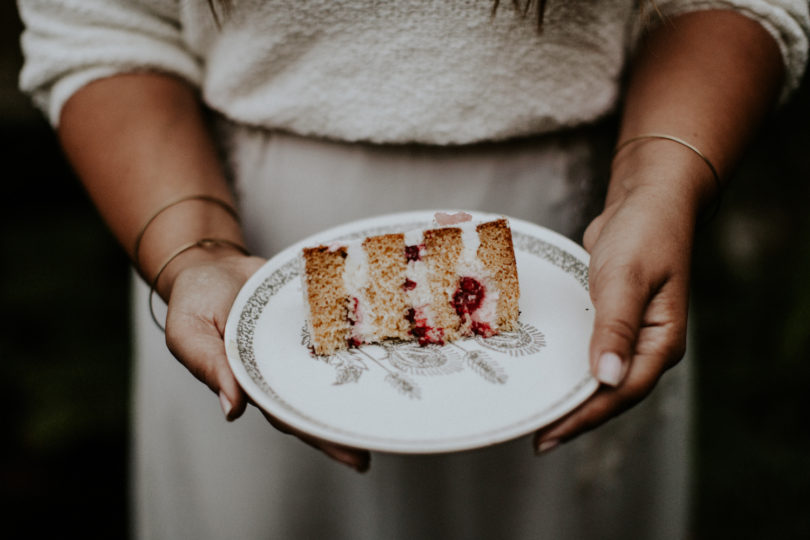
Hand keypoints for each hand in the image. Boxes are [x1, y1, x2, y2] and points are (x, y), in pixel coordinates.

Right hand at [162, 251, 370, 471]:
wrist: (212, 264)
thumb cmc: (195, 302)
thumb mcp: (188, 334)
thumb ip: (210, 368)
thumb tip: (232, 412)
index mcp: (255, 382)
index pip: (292, 416)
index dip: (322, 437)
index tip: (355, 456)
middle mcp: (284, 367)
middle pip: (323, 398)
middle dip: (353, 420)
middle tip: (389, 437)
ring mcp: (302, 343)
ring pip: (336, 366)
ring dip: (366, 380)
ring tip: (401, 397)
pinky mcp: (315, 316)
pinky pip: (338, 329)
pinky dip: (361, 338)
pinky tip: (391, 346)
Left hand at [534, 182, 694, 452]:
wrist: (647, 199)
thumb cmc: (644, 233)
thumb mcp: (627, 278)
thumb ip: (616, 326)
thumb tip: (606, 378)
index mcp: (661, 342)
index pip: (621, 392)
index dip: (585, 416)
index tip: (549, 432)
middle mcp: (648, 346)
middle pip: (610, 393)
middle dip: (574, 414)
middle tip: (534, 433)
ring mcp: (630, 335)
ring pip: (598, 376)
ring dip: (570, 393)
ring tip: (535, 411)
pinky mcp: (612, 321)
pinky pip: (589, 352)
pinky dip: (569, 365)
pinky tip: (545, 370)